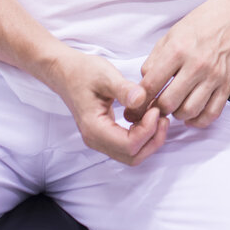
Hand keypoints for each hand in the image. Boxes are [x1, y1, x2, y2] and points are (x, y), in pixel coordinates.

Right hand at [52, 48, 168, 165]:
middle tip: (162, 115)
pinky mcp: (106, 134)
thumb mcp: (105, 76)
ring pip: (132, 154)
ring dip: (150, 139)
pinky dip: (143, 134)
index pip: (129, 145)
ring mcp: (101, 139)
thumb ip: (123, 89)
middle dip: (153, 139)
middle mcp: (96, 140)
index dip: (148, 130)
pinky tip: (148, 115)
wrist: (66, 72)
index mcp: (95, 128)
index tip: (156, 109)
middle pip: (132, 156)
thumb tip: (140, 99)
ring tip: (158, 115)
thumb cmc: (83, 72)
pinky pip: (128, 145)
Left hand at [125, 0, 229, 128]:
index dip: (140, 100)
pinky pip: (212, 113)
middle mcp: (196, 64)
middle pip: (169, 103)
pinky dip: (198, 120)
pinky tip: (191, 115)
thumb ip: (155, 60)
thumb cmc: (201, 24)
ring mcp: (214, 76)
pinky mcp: (227, 84)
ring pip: (189, 111)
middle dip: (158, 109)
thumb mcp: (171, 35)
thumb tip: (145, 84)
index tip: (137, 106)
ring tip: (175, 106)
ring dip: (177, 114)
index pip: (151, 85)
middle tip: (157, 107)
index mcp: (178, 50)